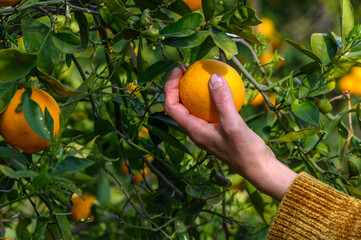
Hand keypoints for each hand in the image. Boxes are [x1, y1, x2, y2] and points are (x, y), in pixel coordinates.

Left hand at [164, 67, 296, 200]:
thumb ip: (222, 100)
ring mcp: (207, 130)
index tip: (178, 70)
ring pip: (194, 107)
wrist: (260, 168)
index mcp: (194, 130)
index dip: (170, 87)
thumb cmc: (245, 151)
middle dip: (179, 85)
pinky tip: (223, 86)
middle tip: (188, 68)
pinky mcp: (219, 129)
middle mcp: (197, 130)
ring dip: (195, 90)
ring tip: (203, 73)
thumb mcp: (233, 124)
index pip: (171, 106)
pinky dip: (213, 97)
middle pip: (179, 105)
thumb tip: (213, 76)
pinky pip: (210, 109)